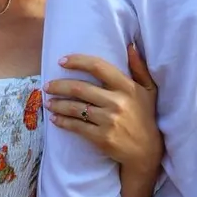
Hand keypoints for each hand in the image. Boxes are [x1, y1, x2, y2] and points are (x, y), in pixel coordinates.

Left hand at [46, 45, 161, 184]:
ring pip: (75, 108)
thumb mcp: (149, 90)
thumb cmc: (145, 117)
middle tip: (47, 86)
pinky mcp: (101, 137)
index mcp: (126, 87)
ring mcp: (108, 120)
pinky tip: (55, 118)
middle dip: (59, 85)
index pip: (98, 67)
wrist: (147, 150)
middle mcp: (117, 102)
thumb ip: (139, 67)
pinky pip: (76, 126)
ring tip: (48, 102)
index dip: (77, 61)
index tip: (61, 61)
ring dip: (57, 104)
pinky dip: (62, 121)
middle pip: (80, 88)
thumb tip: (130, 46)